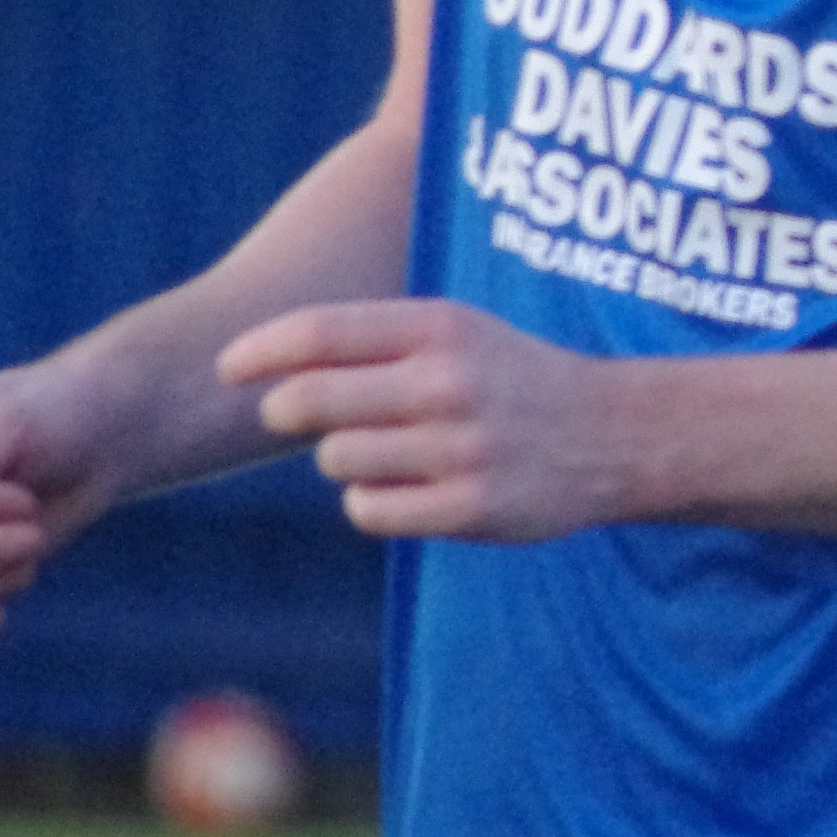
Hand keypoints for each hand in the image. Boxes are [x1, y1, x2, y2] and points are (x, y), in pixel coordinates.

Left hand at [228, 298, 627, 540]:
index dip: (260, 349)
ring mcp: (460, 448)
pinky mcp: (471, 508)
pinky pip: (368, 510)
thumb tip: (266, 369)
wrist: (611, 433)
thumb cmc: (508, 376)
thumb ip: (372, 342)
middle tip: (295, 415)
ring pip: (336, 460)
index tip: (225, 368)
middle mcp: (448, 383)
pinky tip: (405, 488)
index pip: (322, 332)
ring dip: (342, 458)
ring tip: (386, 450)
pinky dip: (370, 502)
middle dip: (286, 410)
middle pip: (310, 400)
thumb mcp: (456, 331)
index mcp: (441, 326)